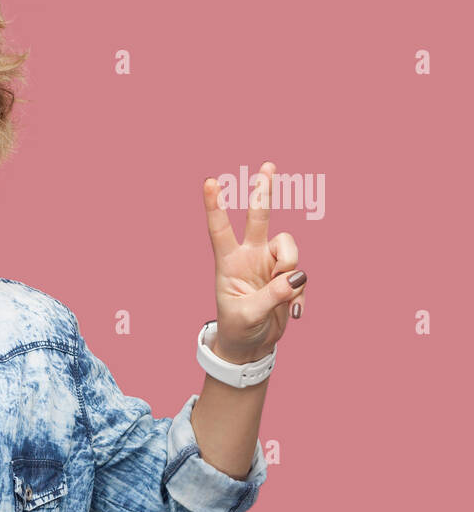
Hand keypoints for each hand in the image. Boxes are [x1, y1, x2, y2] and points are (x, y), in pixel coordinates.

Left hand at [202, 161, 306, 363]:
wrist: (252, 344)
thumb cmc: (238, 328)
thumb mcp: (249, 315)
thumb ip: (272, 296)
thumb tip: (297, 275)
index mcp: (229, 262)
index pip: (220, 229)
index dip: (215, 206)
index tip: (210, 182)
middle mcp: (250, 256)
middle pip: (258, 218)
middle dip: (263, 192)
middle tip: (267, 166)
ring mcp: (270, 263)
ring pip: (290, 247)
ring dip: (290, 269)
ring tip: (283, 294)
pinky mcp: (288, 275)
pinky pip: (301, 274)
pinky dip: (299, 293)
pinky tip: (292, 311)